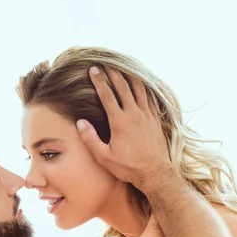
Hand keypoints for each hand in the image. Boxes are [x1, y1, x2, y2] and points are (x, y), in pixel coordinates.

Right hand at [77, 66, 172, 190]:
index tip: (93, 69)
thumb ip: (90, 139)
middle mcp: (134, 114)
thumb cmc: (128, 167)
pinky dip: (144, 87)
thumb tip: (80, 122)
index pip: (107, 94)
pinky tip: (141, 83)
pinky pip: (150, 97)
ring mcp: (147, 115)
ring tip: (123, 68)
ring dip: (129, 76)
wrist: (155, 172)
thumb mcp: (104, 157)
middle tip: (106, 63)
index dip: (99, 80)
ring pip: (138, 88)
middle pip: (123, 86)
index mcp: (119, 121)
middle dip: (113, 73)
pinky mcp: (155, 119)